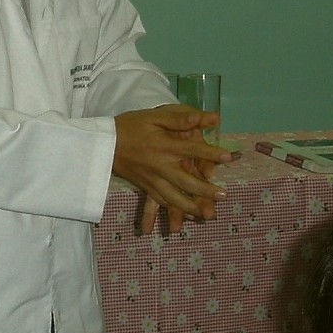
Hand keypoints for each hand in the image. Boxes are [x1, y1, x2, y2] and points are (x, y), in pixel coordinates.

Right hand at [112, 105, 236, 236]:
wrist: (103, 143)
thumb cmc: (130, 126)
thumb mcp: (154, 117)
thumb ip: (179, 118)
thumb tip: (206, 117)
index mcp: (164, 146)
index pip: (193, 150)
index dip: (212, 153)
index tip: (229, 158)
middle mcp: (160, 166)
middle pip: (186, 181)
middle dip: (205, 190)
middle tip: (223, 195)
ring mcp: (152, 180)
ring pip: (174, 198)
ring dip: (191, 207)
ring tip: (207, 214)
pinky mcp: (145, 187)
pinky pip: (161, 202)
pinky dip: (173, 210)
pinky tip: (184, 216)